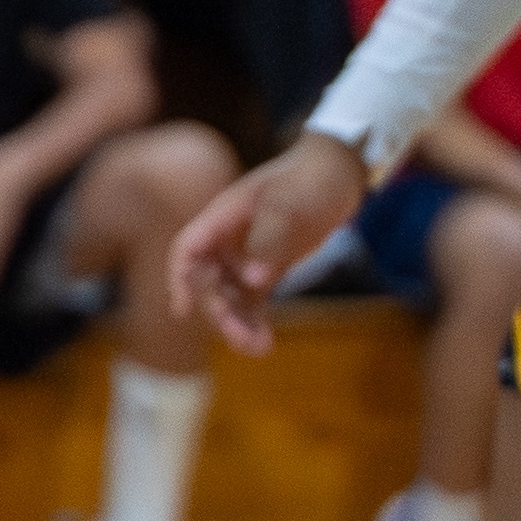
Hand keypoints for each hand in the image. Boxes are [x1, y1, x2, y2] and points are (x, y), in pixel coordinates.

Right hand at [166, 131, 365, 349]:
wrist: (340, 172)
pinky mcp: (267, 270)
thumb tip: (253, 281)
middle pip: (207, 284)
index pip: (187, 250)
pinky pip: (252, 302)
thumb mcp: (290, 203)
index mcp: (222, 217)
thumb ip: (269, 241)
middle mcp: (228, 241)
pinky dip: (255, 322)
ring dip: (238, 325)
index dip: (180, 280)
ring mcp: (246, 257)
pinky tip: (266, 343)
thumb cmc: (310, 178)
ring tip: (259, 347)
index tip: (183, 309)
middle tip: (241, 335)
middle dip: (219, 312)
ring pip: (229, 299)